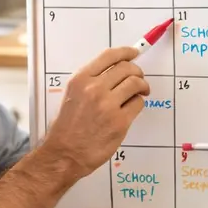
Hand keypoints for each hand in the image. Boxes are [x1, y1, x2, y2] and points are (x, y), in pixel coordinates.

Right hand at [44, 46, 148, 176]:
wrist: (64, 154)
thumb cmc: (66, 128)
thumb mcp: (71, 96)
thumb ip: (90, 82)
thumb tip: (113, 73)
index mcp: (81, 80)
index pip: (109, 56)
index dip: (126, 52)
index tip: (134, 53)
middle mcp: (94, 89)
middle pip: (127, 68)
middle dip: (137, 71)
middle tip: (139, 78)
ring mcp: (108, 105)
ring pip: (136, 83)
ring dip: (142, 86)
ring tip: (141, 92)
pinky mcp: (120, 122)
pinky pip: (138, 104)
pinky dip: (138, 103)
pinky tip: (131, 109)